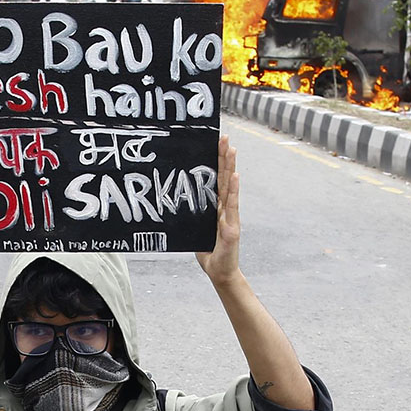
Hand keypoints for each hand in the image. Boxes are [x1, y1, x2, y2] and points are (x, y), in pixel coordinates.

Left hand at [195, 135, 240, 286]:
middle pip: (224, 178)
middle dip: (224, 157)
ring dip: (231, 168)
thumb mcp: (196, 230)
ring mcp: (230, 217)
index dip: (216, 162)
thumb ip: (191, 217)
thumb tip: (174, 204)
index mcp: (216, 207)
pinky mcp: (232, 228)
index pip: (216, 180)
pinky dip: (235, 190)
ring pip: (230, 188)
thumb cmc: (208, 252)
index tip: (215, 143)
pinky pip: (232, 206)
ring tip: (232, 150)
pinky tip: (236, 176)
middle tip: (224, 137)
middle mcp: (225, 209)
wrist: (220, 272)